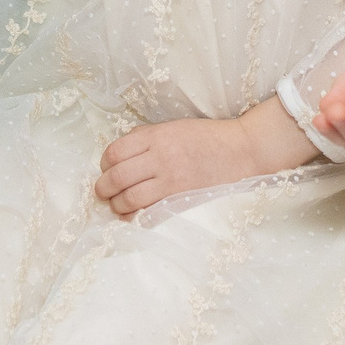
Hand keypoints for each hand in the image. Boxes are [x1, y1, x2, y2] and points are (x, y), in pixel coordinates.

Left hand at [94, 100, 317, 217]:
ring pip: (128, 198)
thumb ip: (146, 138)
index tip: (106, 169)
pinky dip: (133, 216)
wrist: (241, 151)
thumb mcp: (172, 127)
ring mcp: (170, 180)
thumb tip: (120, 153)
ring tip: (116, 205)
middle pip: (116, 177)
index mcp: (155, 136)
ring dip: (115, 204)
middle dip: (103, 188)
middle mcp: (159, 157)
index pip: (114, 152)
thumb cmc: (206, 138)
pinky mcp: (180, 199)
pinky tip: (131, 215)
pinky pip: (148, 212)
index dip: (104, 163)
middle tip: (103, 192)